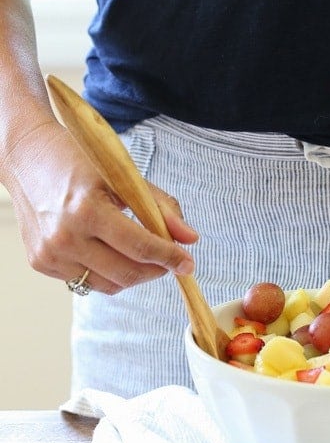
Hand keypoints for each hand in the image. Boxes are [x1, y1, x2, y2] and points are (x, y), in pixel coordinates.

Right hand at [4, 120, 197, 293]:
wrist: (26, 157)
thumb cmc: (79, 163)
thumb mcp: (125, 178)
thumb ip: (162, 208)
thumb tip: (190, 239)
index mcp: (87, 210)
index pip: (140, 247)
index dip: (170, 258)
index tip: (188, 264)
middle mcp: (64, 237)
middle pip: (127, 273)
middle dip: (156, 270)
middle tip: (170, 261)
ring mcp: (50, 254)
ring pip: (109, 285)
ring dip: (134, 276)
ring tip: (142, 257)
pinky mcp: (41, 263)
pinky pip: (87, 282)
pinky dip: (107, 273)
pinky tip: (110, 253)